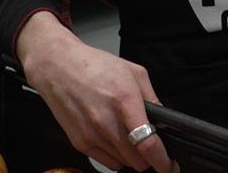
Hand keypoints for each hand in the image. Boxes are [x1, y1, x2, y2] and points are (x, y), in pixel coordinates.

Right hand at [19, 13, 176, 172]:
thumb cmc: (94, 65)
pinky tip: (116, 142)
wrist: (57, 66)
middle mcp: (106, 122)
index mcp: (124, 100)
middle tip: (153, 149)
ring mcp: (91, 135)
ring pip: (123, 163)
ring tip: (132, 141)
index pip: (147, 143)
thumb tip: (163, 122)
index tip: (170, 165)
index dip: (163, 160)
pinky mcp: (79, 142)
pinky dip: (117, 158)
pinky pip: (106, 163)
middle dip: (150, 159)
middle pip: (137, 160)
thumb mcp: (133, 71)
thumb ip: (152, 98)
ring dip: (133, 158)